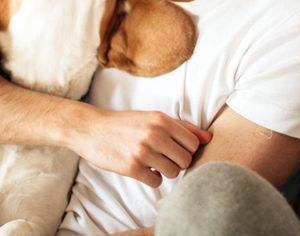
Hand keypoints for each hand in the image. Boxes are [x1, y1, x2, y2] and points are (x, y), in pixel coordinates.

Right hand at [73, 108, 211, 187]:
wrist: (91, 129)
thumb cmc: (125, 124)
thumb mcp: (153, 118)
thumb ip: (182, 127)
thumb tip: (208, 138)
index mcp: (162, 120)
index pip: (193, 144)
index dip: (186, 150)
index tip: (173, 149)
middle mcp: (154, 134)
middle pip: (186, 160)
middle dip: (177, 162)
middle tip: (162, 158)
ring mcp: (143, 151)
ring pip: (174, 173)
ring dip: (165, 171)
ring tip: (152, 163)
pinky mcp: (132, 167)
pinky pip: (156, 182)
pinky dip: (151, 178)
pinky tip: (142, 169)